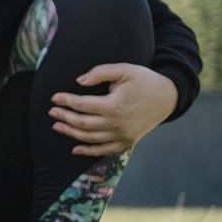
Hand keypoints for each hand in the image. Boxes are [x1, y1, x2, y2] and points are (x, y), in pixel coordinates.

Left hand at [49, 63, 177, 156]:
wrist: (169, 97)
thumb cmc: (144, 80)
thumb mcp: (124, 70)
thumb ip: (100, 73)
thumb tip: (79, 81)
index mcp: (115, 105)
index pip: (83, 105)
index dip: (66, 101)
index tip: (54, 98)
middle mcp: (117, 123)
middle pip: (83, 123)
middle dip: (64, 117)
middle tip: (52, 112)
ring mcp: (122, 135)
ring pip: (90, 138)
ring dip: (71, 133)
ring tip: (57, 125)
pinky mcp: (127, 142)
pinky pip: (104, 150)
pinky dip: (88, 151)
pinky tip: (74, 149)